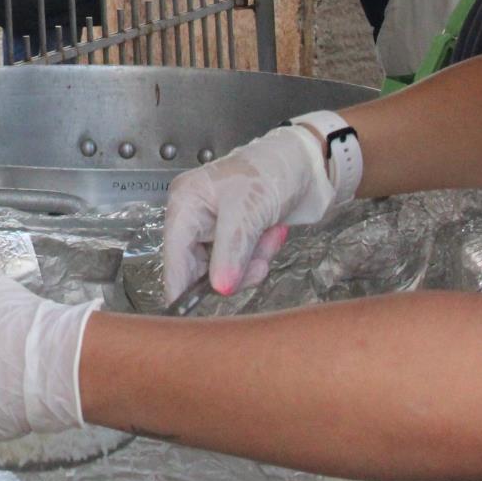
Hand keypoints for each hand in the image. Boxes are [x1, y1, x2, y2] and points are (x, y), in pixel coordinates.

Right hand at [160, 118, 348, 301]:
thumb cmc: (270, 173)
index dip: (182, 287)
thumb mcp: (248, 211)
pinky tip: (273, 233)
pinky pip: (240, 260)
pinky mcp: (235, 234)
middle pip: (198, 267)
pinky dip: (259, 254)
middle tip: (260, 265)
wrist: (306, 162)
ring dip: (252, 261)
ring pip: (223, 267)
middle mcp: (194, 217)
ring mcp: (214, 227)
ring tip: (271, 237)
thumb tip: (218, 289)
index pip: (175, 256)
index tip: (190, 318)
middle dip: (233, 270)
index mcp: (185, 205)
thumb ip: (230, 252)